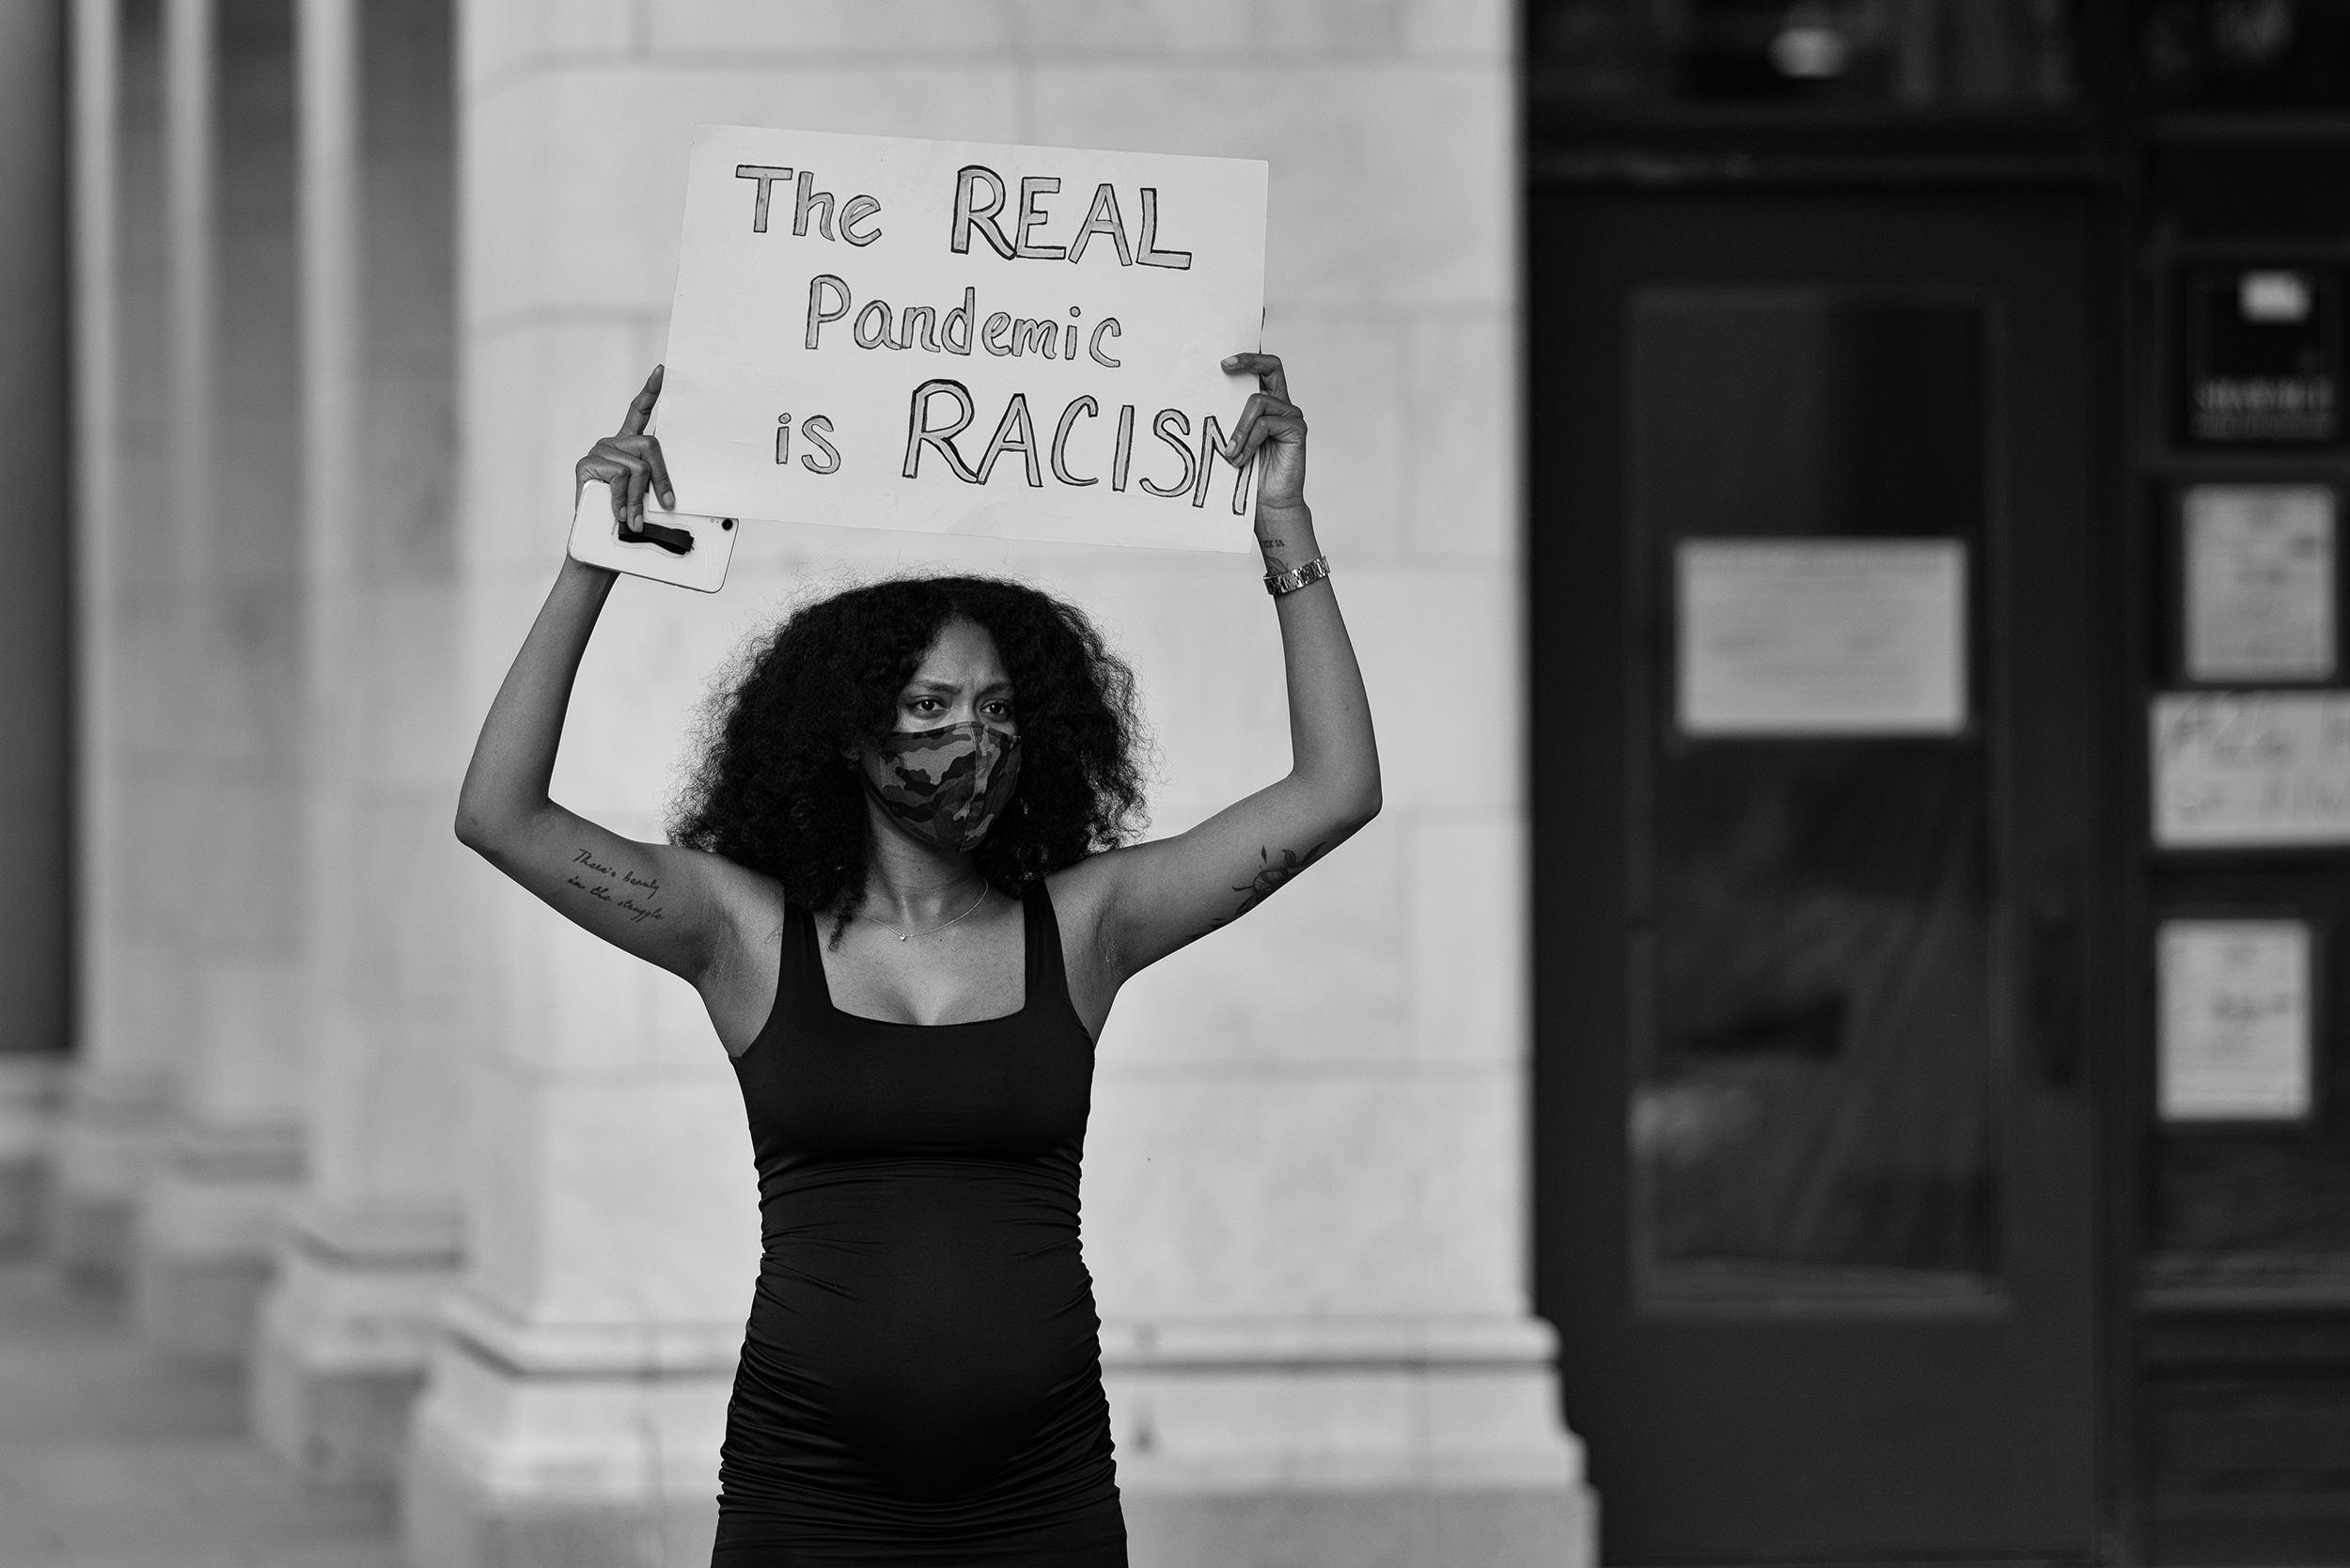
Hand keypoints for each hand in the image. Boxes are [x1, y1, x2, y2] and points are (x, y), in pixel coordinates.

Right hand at [575, 366, 676, 525]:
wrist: (594, 544)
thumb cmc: (624, 518)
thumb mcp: (646, 497)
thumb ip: (657, 483)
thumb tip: (678, 491)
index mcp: (627, 445)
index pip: (639, 411)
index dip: (650, 391)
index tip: (661, 371)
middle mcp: (612, 443)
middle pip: (649, 445)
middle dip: (663, 478)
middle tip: (668, 504)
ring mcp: (598, 452)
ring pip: (637, 466)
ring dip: (642, 497)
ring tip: (635, 519)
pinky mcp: (586, 464)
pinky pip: (619, 475)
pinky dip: (624, 499)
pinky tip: (618, 513)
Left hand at [1220, 352, 1306, 537]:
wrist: (1268, 504)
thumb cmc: (1248, 474)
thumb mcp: (1233, 440)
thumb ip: (1229, 417)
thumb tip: (1205, 396)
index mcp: (1267, 403)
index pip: (1262, 369)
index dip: (1248, 357)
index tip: (1222, 361)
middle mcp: (1281, 404)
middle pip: (1272, 366)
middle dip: (1247, 361)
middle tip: (1224, 366)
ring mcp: (1291, 415)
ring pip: (1257, 401)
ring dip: (1238, 428)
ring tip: (1230, 454)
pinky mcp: (1297, 429)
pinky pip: (1265, 423)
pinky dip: (1248, 441)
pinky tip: (1241, 459)